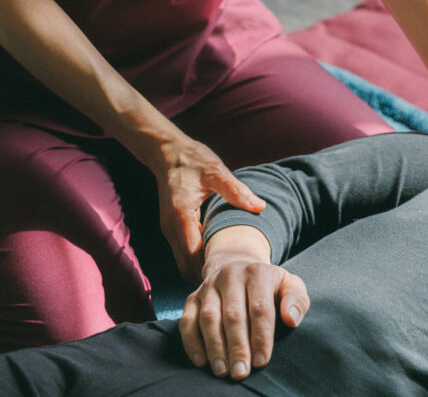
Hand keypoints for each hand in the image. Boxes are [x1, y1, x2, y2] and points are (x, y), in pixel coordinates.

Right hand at [152, 134, 265, 281]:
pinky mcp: (171, 227)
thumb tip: (260, 206)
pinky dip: (196, 259)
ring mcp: (168, 228)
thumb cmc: (193, 160)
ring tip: (228, 269)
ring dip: (201, 269)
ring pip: (182, 262)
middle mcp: (171, 227)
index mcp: (181, 216)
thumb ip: (236, 190)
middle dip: (207, 275)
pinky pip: (182, 252)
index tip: (234, 272)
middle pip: (186, 266)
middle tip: (234, 277)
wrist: (167, 151)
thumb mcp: (216, 171)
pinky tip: (215, 254)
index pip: (193, 257)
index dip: (212, 268)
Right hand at [179, 229, 309, 379]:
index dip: (261, 336)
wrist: (238, 267)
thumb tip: (291, 319)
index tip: (262, 362)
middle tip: (241, 372)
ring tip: (222, 371)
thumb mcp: (289, 285)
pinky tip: (201, 362)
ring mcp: (209, 286)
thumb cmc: (268, 286)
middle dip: (238, 346)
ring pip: (209, 318)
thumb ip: (296, 300)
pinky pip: (187, 321)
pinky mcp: (192, 298)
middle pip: (233, 314)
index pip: (260, 307)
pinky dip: (191, 342)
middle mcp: (230, 276)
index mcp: (257, 273)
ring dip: (215, 347)